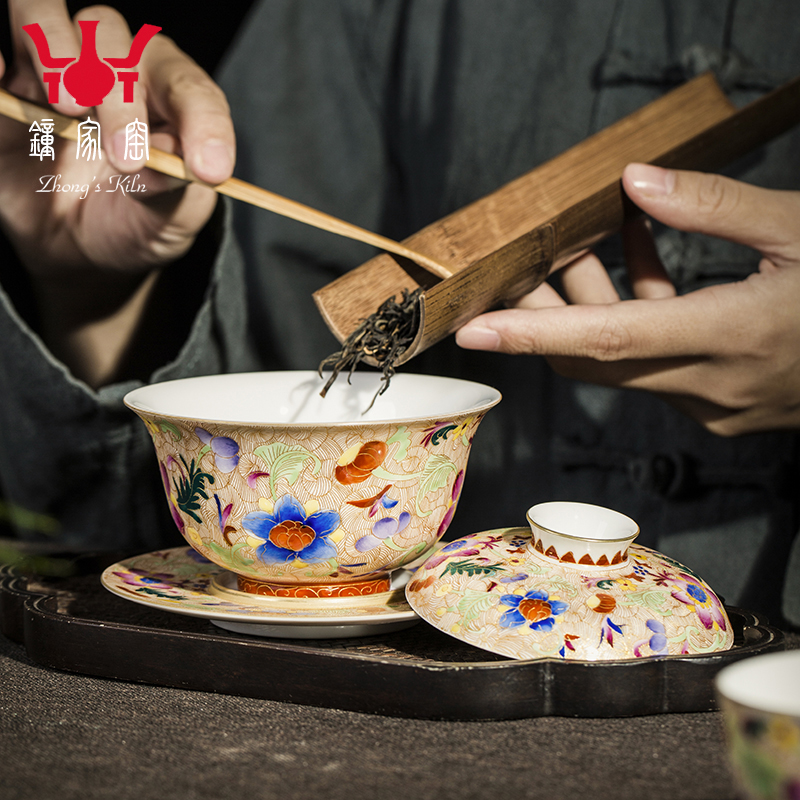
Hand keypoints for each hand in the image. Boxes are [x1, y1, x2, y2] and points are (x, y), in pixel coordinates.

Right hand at [0, 2, 234, 384]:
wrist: (81, 258)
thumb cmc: (136, 232)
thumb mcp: (172, 227)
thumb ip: (186, 196)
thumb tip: (198, 168)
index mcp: (168, 99)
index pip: (190, 84)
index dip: (202, 117)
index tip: (211, 170)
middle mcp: (112, 71)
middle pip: (115, 32)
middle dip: (119, 87)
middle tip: (129, 157)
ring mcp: (50, 71)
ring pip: (47, 12)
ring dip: (56, 51)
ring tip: (65, 111)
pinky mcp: (0, 90)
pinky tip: (6, 91)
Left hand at [456, 163, 799, 435]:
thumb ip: (713, 207)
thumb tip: (634, 185)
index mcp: (733, 337)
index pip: (607, 340)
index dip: (534, 335)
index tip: (475, 332)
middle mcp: (712, 385)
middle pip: (598, 354)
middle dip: (549, 312)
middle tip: (521, 265)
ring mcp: (715, 403)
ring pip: (623, 359)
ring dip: (595, 304)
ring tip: (591, 239)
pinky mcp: (721, 405)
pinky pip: (654, 362)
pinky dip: (636, 315)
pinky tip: (640, 257)